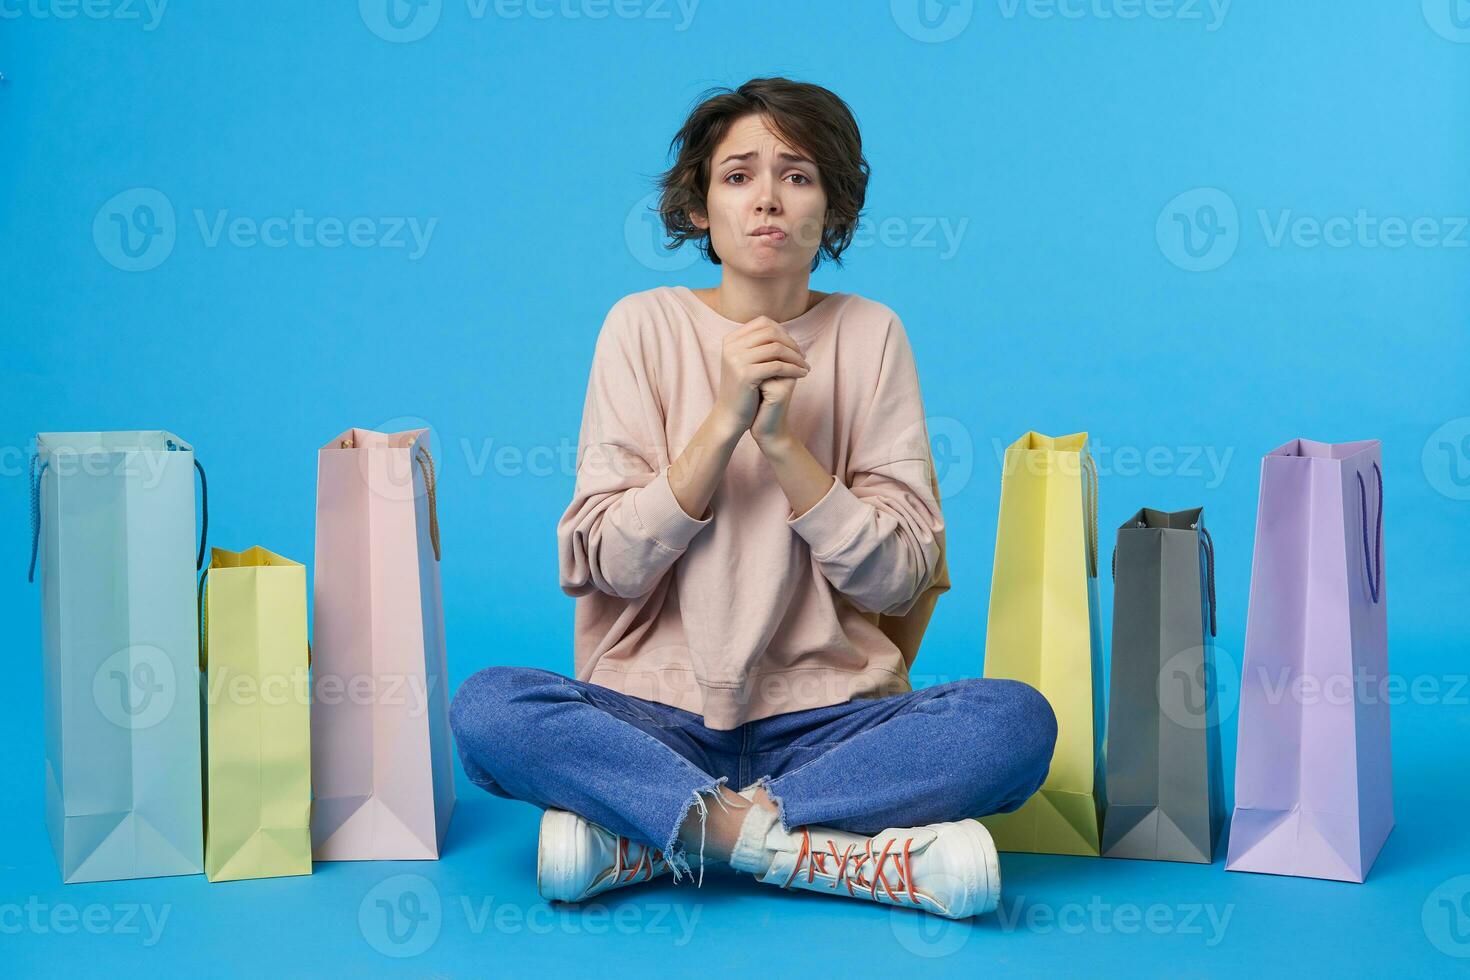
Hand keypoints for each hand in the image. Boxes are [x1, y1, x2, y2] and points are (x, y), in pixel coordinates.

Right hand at [712, 315, 809, 433]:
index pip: (763, 323)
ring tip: (805, 366)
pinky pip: (777, 366)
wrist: (730, 415)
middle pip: (771, 333)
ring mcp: (737, 360)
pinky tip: (801, 375)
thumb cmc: (743, 389)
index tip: (793, 346)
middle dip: (791, 344)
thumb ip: (759, 345)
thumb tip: (783, 330)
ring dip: (795, 357)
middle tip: (802, 356)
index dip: (782, 332)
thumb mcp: (746, 362)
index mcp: (731, 340)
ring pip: (776, 349)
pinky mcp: (745, 374)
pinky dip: (793, 369)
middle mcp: (731, 346)